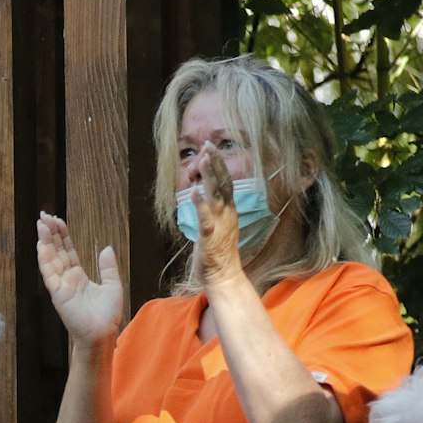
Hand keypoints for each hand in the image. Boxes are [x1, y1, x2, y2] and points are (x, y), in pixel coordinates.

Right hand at [36, 213, 124, 348]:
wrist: (102, 334)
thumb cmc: (107, 316)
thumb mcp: (112, 286)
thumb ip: (108, 267)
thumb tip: (106, 248)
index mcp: (79, 277)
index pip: (67, 251)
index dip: (62, 235)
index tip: (57, 220)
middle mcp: (67, 279)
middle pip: (56, 251)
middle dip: (50, 233)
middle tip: (43, 216)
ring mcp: (61, 285)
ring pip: (50, 258)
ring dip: (45, 241)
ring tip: (41, 224)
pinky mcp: (57, 293)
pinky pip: (49, 272)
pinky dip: (44, 258)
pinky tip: (41, 244)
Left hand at [185, 143, 243, 285]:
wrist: (224, 277)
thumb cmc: (218, 254)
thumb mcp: (218, 226)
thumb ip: (213, 209)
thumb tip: (204, 195)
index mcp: (229, 211)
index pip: (226, 182)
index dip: (219, 165)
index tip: (212, 149)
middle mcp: (227, 214)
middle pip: (223, 183)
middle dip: (216, 163)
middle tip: (208, 145)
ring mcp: (219, 225)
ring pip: (216, 196)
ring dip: (209, 177)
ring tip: (203, 160)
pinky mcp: (210, 238)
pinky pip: (205, 218)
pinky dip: (200, 204)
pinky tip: (194, 191)